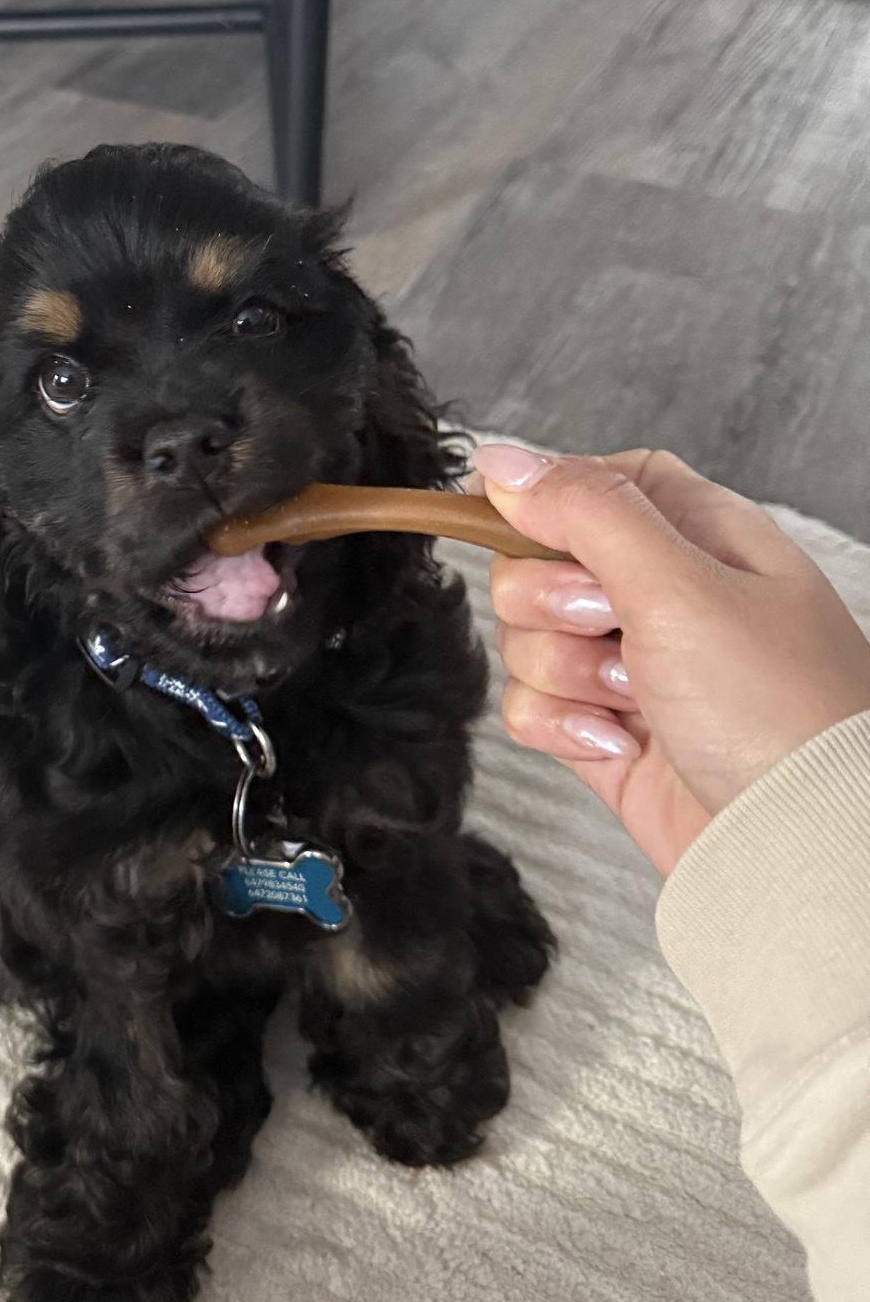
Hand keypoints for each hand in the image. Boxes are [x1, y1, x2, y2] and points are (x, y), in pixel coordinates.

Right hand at [474, 446, 869, 874]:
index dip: (547, 504)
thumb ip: (586, 510)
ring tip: (634, 699)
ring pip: (526, 639)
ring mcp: (632, 666)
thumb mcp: (680, 583)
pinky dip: (561, 728)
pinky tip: (618, 743)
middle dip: (553, 605)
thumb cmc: (779, 710)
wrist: (797, 841)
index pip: (589, 484)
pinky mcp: (605, 731)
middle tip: (612, 626)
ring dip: (565, 673)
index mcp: (694, 534)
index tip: (536, 535)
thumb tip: (503, 460)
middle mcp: (662, 594)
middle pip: (535, 563)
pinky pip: (530, 706)